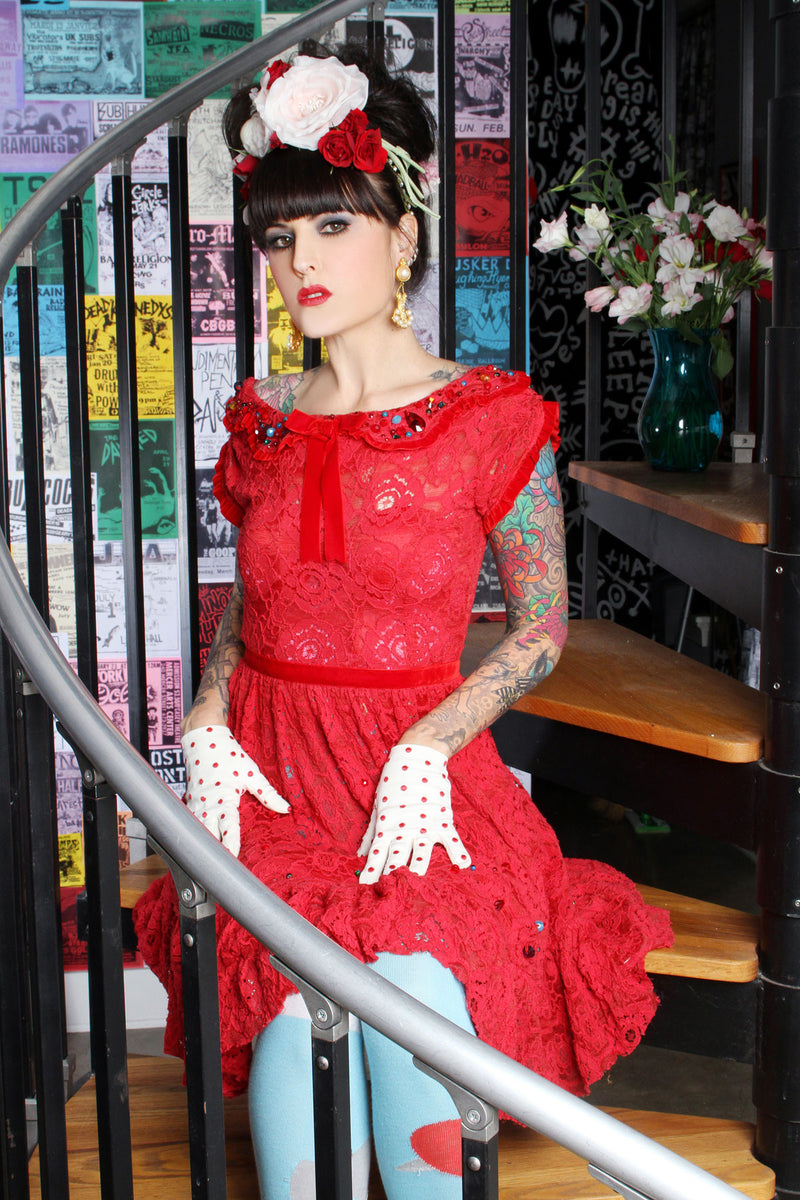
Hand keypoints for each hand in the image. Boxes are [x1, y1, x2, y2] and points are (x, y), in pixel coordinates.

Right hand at [181, 725, 289, 856]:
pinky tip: (200, 845)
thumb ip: (267, 793)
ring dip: (203, 844)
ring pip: (196, 831)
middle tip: (219, 868)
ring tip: (209, 863)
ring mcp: (195, 804)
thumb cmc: (228, 755)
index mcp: (224, 798)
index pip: (228, 827)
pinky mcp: (189, 803)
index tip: (234, 858)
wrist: (204, 739)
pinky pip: (191, 823)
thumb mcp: (251, 773)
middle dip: (213, 851)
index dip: (230, 844)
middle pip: (207, 835)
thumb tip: (285, 808)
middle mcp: (206, 804)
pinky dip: (196, 833)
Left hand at [358, 744, 470, 884]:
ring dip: (418, 866)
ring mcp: (424, 825)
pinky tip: (462, 864)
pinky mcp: (442, 819)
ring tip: (416, 879)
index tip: (366, 888)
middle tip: (390, 891)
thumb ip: (371, 832)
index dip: (372, 871)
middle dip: (392, 874)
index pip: (377, 854)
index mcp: (387, 826)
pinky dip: (459, 851)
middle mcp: (404, 829)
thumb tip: (360, 853)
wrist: (419, 758)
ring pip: (421, 852)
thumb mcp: (378, 806)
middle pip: (397, 857)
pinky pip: (452, 839)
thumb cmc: (395, 782)